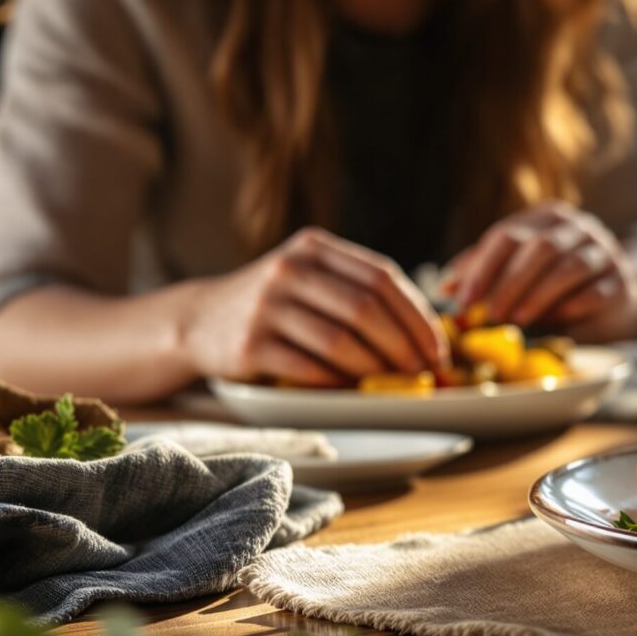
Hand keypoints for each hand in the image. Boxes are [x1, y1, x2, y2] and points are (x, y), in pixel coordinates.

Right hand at [184, 228, 448, 385]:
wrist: (198, 320)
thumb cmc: (274, 304)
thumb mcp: (311, 277)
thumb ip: (358, 289)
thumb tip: (426, 333)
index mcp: (314, 248)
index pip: (382, 278)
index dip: (417, 316)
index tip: (438, 347)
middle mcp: (289, 269)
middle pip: (365, 309)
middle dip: (403, 345)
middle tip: (422, 371)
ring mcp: (266, 305)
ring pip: (340, 341)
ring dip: (374, 367)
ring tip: (391, 382)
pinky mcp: (249, 344)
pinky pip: (309, 367)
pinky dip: (337, 381)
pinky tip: (351, 387)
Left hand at [442, 202, 636, 339]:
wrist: (617, 299)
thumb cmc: (559, 285)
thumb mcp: (520, 272)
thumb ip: (487, 273)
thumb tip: (446, 289)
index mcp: (547, 217)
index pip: (508, 235)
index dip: (482, 268)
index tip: (463, 300)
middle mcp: (579, 227)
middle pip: (539, 247)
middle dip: (509, 282)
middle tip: (490, 314)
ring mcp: (605, 251)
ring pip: (569, 267)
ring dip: (538, 295)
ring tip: (517, 320)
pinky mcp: (623, 282)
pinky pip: (596, 292)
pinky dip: (572, 308)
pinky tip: (554, 323)